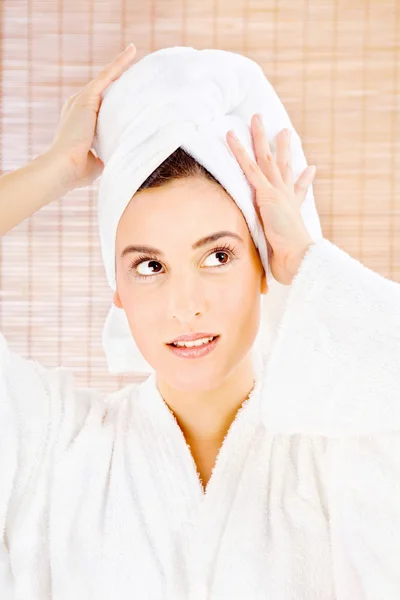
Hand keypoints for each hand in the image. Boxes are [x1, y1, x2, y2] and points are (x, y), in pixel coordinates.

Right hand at [48, 43, 136, 191]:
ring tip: (135, 53)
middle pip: (104, 90)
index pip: (100, 106)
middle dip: (119, 80)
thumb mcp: (96, 162)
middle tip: (137, 71)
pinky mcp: (87, 99)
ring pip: (106, 79)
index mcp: (79, 121)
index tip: (125, 94)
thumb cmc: (77, 171)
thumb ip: (106, 156)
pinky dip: (120, 64)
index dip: (113, 99)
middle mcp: (78, 107)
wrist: (63, 167)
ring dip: (121, 66)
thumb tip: (119, 157)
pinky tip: (132, 52)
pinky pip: (107, 76)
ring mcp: (81, 101)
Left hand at [226, 114, 316, 284]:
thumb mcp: (282, 255)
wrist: (300, 259)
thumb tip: (272, 275)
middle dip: (281, 147)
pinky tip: (230, 135)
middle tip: (283, 130)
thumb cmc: (291, 262)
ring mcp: (276, 192)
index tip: (309, 168)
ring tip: (256, 117)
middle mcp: (285, 196)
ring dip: (260, 137)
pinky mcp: (265, 193)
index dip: (302, 177)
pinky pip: (248, 167)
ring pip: (265, 158)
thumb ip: (277, 257)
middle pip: (282, 166)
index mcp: (291, 208)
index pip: (296, 188)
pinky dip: (238, 151)